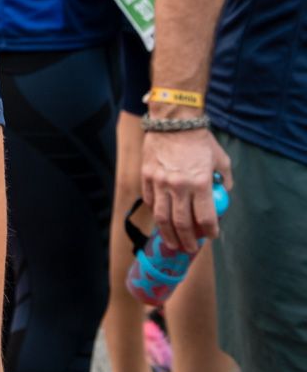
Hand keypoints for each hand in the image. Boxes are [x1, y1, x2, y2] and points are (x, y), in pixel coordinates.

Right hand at [141, 127, 231, 253]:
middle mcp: (179, 186)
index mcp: (200, 183)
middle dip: (187, 241)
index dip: (209, 232)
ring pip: (162, 217)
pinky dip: (156, 213)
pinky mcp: (146, 176)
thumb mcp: (221, 160)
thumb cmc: (200, 140)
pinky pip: (150, 201)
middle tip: (190, 249)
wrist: (173, 121)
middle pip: (181, 223)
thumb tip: (223, 195)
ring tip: (173, 243)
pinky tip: (161, 220)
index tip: (211, 236)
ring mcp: (160, 182)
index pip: (205, 218)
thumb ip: (224, 180)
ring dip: (168, 234)